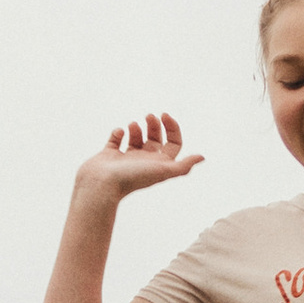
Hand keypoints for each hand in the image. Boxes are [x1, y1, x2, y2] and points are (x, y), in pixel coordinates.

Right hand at [77, 112, 203, 198]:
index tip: (164, 116)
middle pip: (155, 139)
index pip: (173, 144)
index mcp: (158, 165)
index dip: (172, 128)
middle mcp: (143, 162)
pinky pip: (115, 140)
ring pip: (136, 138)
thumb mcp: (163, 171)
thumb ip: (183, 166)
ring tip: (133, 125)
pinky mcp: (108, 156)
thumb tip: (202, 157)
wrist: (101, 186)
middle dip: (155, 125)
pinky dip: (118, 132)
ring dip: (136, 128)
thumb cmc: (132, 179)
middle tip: (149, 116)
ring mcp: (125, 159)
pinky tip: (119, 133)